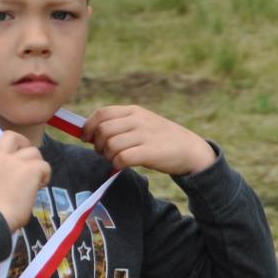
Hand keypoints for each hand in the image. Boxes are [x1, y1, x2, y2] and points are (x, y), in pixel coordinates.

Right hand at [0, 131, 51, 231]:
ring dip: (38, 166)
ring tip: (35, 182)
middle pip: (15, 136)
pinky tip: (40, 187)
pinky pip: (45, 165)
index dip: (12, 146)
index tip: (16, 159)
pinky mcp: (31, 169)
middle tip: (30, 162)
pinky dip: (46, 176)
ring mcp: (16, 161)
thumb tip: (15, 168)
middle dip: (26, 146)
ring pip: (35, 152)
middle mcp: (1, 156)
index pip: (0, 140)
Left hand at [83, 105, 216, 175]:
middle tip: (104, 153)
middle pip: (103, 130)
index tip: (87, 138)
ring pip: (111, 145)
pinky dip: (117, 164)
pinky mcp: (150, 152)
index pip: (102, 113)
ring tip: (115, 160)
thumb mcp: (143, 123)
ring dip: (108, 156)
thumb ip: (121, 124)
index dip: (89, 127)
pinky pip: (122, 158)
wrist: (191, 149)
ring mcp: (145, 135)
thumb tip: (91, 133)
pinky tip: (122, 166)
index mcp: (134, 111)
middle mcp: (139, 120)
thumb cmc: (162, 139)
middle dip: (98, 145)